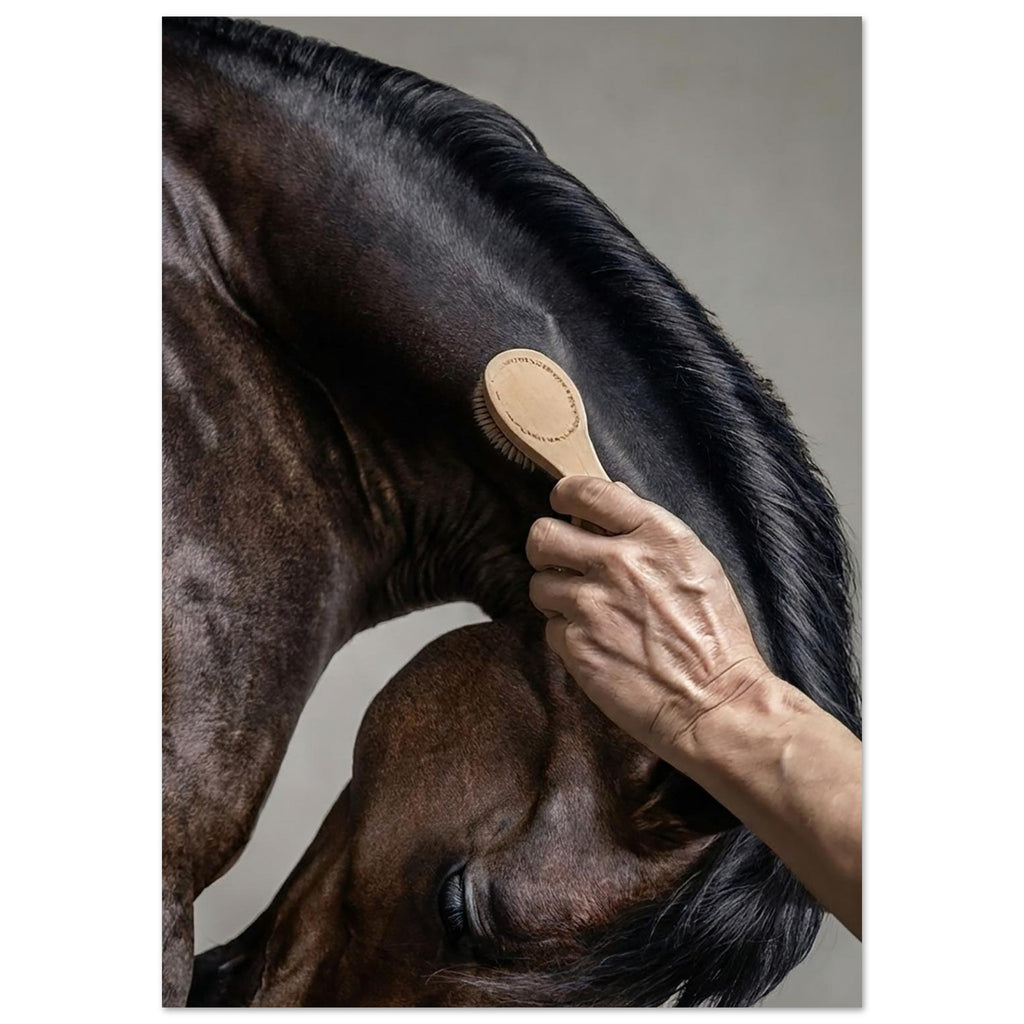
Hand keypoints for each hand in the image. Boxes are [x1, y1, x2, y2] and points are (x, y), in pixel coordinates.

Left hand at [526, 476, 771, 766]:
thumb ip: (648, 529)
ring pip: (539, 584)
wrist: (716, 703)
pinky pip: (551, 628)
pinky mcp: (577, 644)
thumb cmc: (715, 637)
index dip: (565, 496)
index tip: (564, 507)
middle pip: (542, 535)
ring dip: (556, 596)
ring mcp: (592, 604)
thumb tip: (614, 494)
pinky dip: (568, 636)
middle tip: (561, 562)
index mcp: (654, 535)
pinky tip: (599, 645)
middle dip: (546, 548)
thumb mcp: (696, 564)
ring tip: (587, 612)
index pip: (585, 491)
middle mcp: (618, 563)